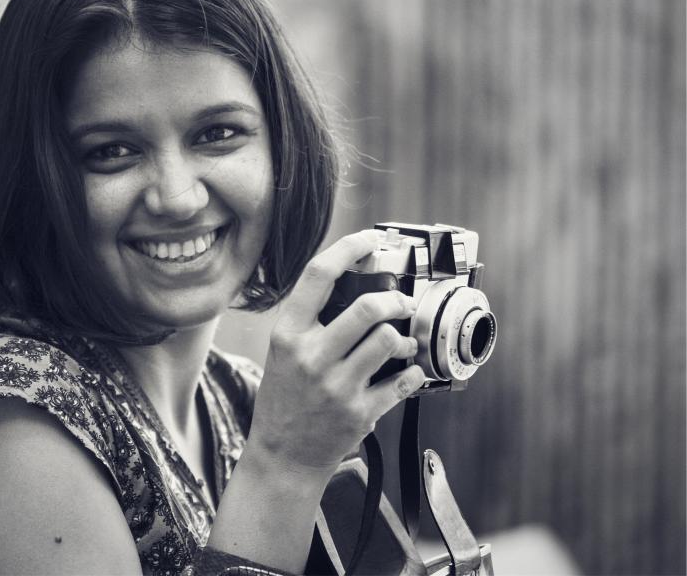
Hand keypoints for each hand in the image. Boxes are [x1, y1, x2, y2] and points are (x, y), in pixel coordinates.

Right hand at [248, 229, 425, 476]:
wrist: (283, 455)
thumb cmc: (285, 399)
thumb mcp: (284, 352)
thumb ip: (312, 322)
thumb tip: (356, 287)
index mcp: (289, 335)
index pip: (319, 275)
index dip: (350, 248)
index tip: (370, 239)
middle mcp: (311, 357)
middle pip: (367, 307)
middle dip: (395, 300)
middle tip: (402, 304)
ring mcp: (336, 386)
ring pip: (388, 341)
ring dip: (403, 339)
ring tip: (400, 344)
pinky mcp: (359, 412)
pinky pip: (403, 382)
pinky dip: (411, 374)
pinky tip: (404, 374)